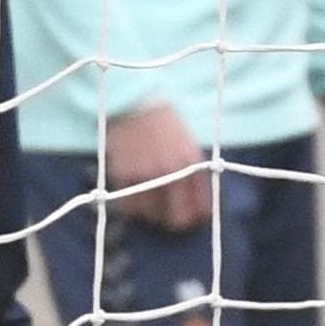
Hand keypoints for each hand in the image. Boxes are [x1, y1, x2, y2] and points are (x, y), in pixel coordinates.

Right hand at [99, 99, 212, 233]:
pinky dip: (132, 207)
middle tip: (169, 217)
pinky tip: (134, 195)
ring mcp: (146, 175)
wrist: (133, 103)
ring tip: (149, 200)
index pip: (201, 209)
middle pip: (178, 220)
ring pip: (151, 217)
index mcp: (191, 163)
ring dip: (151, 213)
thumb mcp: (188, 144)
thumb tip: (197, 207)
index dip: (196, 219)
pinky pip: (129, 208)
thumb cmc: (164, 124)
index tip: (191, 218)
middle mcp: (171, 172)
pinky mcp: (123, 175)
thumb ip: (193, 173)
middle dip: (175, 222)